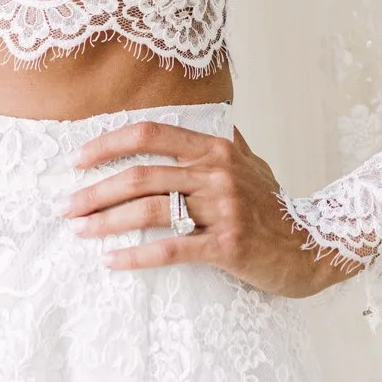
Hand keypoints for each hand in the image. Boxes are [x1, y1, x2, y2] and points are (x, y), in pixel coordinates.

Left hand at [59, 119, 354, 298]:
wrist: (315, 244)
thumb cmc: (275, 207)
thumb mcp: (252, 164)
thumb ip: (223, 143)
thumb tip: (201, 121)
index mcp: (215, 148)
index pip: (151, 134)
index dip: (108, 144)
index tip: (77, 160)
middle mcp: (217, 173)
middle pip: (141, 175)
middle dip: (95, 191)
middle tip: (66, 206)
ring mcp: (223, 208)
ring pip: (151, 210)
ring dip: (107, 221)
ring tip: (80, 230)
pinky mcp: (227, 244)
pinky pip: (171, 248)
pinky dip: (136, 254)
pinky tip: (112, 260)